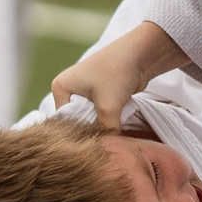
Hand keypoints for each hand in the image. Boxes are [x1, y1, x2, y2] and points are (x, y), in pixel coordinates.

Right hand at [51, 19, 185, 130]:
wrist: (140, 54)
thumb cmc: (117, 73)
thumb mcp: (109, 106)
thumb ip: (105, 131)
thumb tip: (109, 148)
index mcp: (60, 87)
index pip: (64, 120)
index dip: (78, 133)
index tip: (92, 143)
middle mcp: (69, 88)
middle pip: (77, 119)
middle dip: (91, 129)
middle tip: (103, 142)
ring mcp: (85, 90)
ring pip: (91, 117)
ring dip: (101, 125)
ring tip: (111, 133)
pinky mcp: (100, 92)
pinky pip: (100, 112)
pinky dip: (108, 119)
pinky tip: (116, 125)